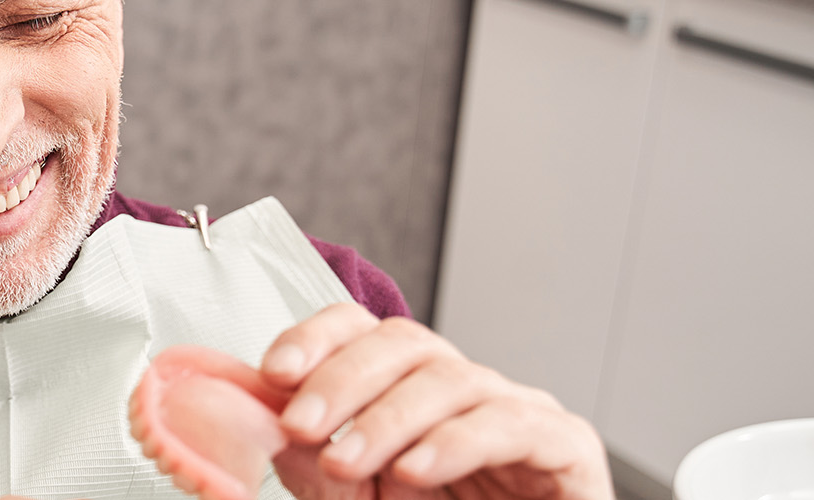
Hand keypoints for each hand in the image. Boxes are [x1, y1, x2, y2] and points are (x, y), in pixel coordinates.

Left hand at [259, 303, 612, 498]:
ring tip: (343, 460)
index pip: (362, 330)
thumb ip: (316, 464)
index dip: (317, 338)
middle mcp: (462, 388)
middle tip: (300, 423)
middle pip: (404, 344)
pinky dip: (455, 443)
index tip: (274, 372)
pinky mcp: (564, 445)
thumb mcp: (361, 498)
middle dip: (342, 379)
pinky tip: (414, 469)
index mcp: (409, 389)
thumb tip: (264, 423)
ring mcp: (517, 410)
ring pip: (452, 380)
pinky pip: (511, 425)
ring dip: (387, 419)